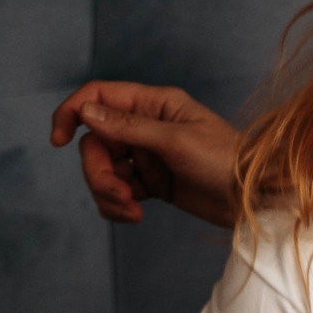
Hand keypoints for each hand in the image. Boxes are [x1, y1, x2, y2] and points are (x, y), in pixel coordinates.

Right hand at [48, 81, 242, 226]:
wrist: (255, 200)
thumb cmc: (227, 161)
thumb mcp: (177, 141)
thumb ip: (129, 127)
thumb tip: (86, 112)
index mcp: (154, 104)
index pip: (98, 97)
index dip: (71, 113)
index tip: (57, 140)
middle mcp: (146, 126)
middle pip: (95, 142)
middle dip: (97, 171)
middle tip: (118, 194)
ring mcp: (147, 155)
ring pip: (103, 169)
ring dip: (107, 192)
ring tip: (132, 210)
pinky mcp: (151, 183)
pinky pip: (118, 191)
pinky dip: (118, 204)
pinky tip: (136, 215)